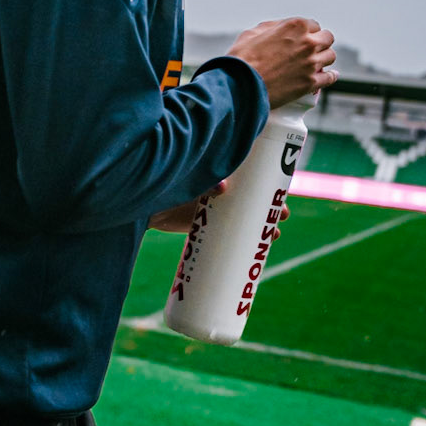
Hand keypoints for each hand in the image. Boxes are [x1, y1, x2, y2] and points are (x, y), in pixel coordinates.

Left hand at [148, 175, 289, 233]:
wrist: (142, 204)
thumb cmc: (166, 182)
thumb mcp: (189, 177)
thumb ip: (205, 180)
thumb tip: (222, 188)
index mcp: (222, 173)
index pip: (252, 175)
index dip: (270, 183)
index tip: (283, 191)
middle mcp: (221, 190)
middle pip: (254, 199)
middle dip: (271, 208)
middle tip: (282, 216)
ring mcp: (214, 209)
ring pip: (245, 218)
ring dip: (261, 227)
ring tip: (274, 237)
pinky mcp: (204, 225)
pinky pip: (228, 234)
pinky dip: (243, 243)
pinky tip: (256, 252)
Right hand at [228, 17, 336, 107]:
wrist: (240, 85)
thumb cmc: (242, 59)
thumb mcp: (252, 33)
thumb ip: (271, 28)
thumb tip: (278, 29)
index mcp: (296, 26)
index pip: (314, 25)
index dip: (308, 32)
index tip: (304, 39)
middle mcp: (308, 42)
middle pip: (327, 38)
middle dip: (320, 42)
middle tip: (311, 50)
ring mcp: (311, 63)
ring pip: (330, 56)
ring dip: (324, 58)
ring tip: (316, 63)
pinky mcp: (310, 82)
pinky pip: (330, 77)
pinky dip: (330, 76)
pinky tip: (329, 76)